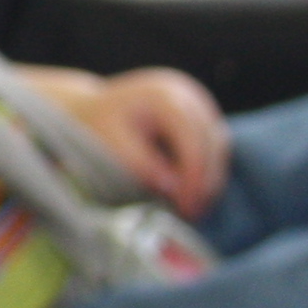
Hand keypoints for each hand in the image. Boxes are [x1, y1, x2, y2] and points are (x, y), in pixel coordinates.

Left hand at [23, 66, 229, 216]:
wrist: (91, 110)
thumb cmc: (97, 127)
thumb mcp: (112, 145)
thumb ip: (141, 164)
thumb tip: (172, 187)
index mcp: (164, 94)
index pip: (192, 138)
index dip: (193, 176)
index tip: (185, 207)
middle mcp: (186, 92)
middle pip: (211, 141)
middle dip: (205, 181)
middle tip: (192, 214)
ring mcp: (195, 101)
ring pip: (217, 145)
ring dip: (210, 178)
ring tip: (193, 209)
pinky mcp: (198, 115)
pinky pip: (212, 145)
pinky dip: (206, 170)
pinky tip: (192, 194)